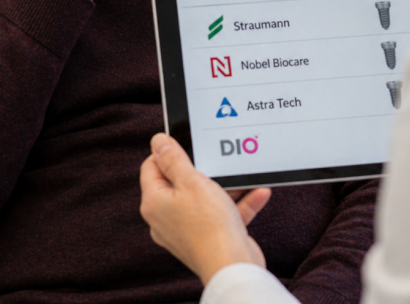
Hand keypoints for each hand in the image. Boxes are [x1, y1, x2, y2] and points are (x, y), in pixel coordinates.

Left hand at [140, 134, 270, 285]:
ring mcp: (186, 231)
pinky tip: (257, 192)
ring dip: (226, 186)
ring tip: (242, 174)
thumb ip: (173, 159)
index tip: (185, 143)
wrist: (233, 267)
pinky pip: (221, 215)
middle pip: (179, 182)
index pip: (151, 167)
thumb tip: (157, 141)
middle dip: (202, 169)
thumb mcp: (191, 181)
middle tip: (215, 157)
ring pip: (204, 198)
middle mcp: (166, 218)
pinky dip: (238, 203)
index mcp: (154, 202)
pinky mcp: (208, 239)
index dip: (167, 152)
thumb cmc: (209, 225)